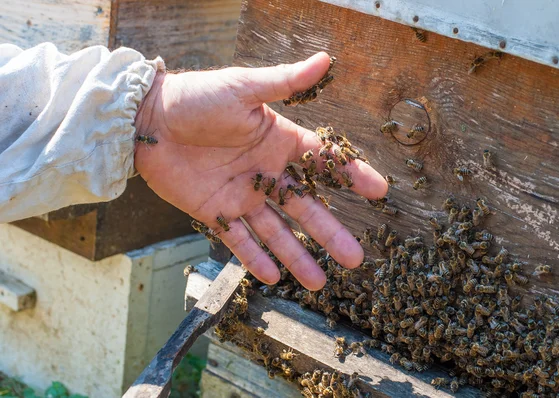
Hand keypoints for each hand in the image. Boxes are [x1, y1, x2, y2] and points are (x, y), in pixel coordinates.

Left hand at [134, 52, 387, 289]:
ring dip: (297, 256)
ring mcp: (242, 196)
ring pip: (276, 232)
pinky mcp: (215, 212)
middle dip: (330, 234)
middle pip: (305, 208)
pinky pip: (239, 240)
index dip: (351, 175)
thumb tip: (325, 59)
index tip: (379, 191)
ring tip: (319, 283)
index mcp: (277, 142)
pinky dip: (255, 259)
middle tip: (355, 259)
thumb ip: (284, 82)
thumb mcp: (243, 88)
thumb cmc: (196, 98)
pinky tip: (274, 277)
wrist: (147, 121)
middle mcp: (265, 173)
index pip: (322, 162)